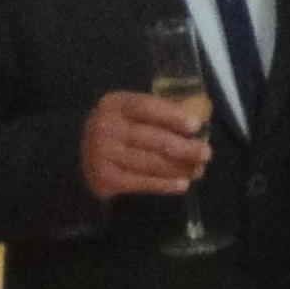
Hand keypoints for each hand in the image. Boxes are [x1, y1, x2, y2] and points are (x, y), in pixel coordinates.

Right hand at [82, 89, 208, 196]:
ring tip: (198, 170)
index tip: (197, 125)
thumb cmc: (119, 130)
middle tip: (206, 154)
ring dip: (178, 168)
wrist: (83, 156)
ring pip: (150, 163)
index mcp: (115, 104)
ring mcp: (102, 154)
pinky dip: (164, 184)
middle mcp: (105, 127)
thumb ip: (162, 111)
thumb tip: (200, 115)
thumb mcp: (133, 113)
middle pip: (152, 139)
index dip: (172, 116)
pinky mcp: (105, 178)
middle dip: (183, 148)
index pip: (146, 107)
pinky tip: (181, 184)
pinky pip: (141, 183)